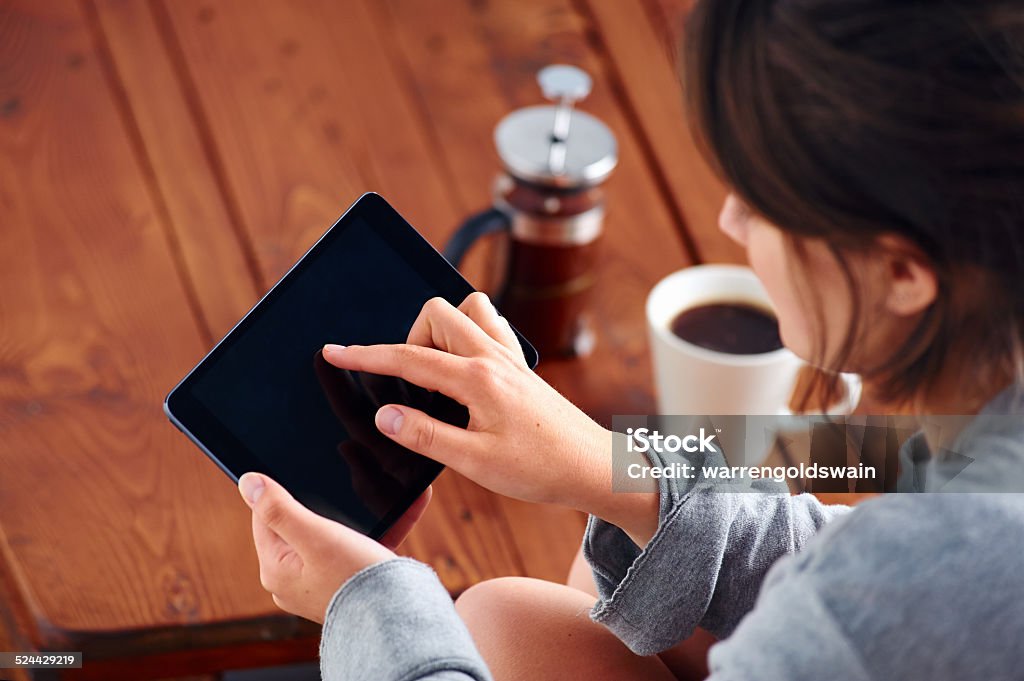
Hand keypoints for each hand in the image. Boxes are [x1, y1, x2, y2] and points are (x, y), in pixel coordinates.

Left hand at [238, 472, 430, 622]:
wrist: (395, 618)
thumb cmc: (355, 577)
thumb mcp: (315, 534)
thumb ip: (280, 508)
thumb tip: (248, 482)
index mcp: (274, 570)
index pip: (264, 517)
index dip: (285, 494)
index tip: (310, 481)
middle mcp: (289, 582)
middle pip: (295, 527)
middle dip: (320, 508)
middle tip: (344, 497)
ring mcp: (315, 588)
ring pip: (325, 539)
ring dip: (347, 522)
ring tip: (370, 514)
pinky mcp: (341, 589)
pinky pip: (348, 553)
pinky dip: (366, 538)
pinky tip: (389, 524)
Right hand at [322, 293, 658, 544]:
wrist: (594, 469)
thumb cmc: (541, 469)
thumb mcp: (476, 462)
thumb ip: (426, 435)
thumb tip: (386, 415)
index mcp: (478, 379)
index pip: (409, 357)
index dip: (366, 355)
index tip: (335, 352)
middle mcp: (495, 358)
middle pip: (436, 315)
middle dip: (408, 338)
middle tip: (406, 382)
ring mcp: (511, 358)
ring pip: (466, 311)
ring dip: (441, 331)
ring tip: (435, 373)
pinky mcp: (523, 367)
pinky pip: (492, 327)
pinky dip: (469, 333)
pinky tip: (466, 366)